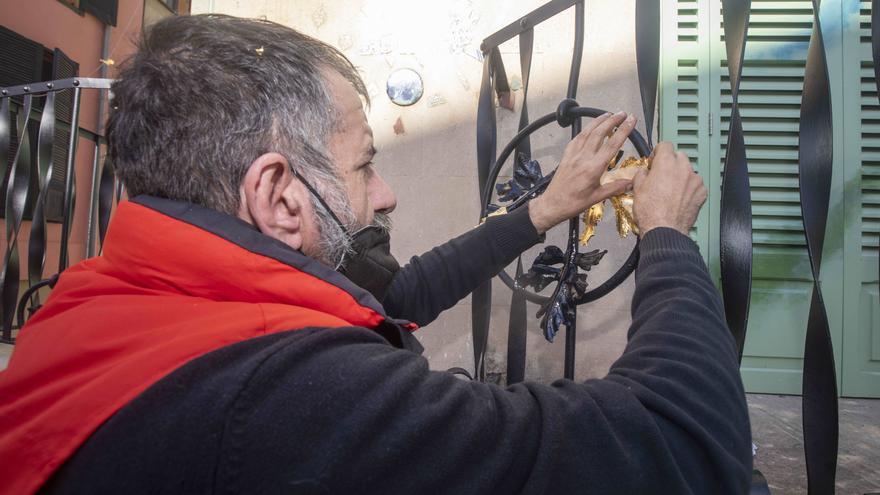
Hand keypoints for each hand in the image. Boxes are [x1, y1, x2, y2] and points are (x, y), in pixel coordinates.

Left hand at [529, 111, 637, 233]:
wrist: (552, 204)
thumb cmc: (573, 203)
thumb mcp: (597, 198)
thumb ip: (615, 188)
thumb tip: (630, 182)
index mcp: (593, 168)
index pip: (612, 144)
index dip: (624, 130)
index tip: (631, 120)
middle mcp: (583, 158)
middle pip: (600, 133)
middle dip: (612, 121)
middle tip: (623, 113)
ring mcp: (573, 155)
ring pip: (587, 133)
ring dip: (599, 121)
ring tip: (609, 115)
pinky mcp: (566, 156)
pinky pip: (577, 138)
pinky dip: (585, 130)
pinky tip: (590, 128)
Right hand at [631, 142, 706, 235]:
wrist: (664, 230)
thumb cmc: (648, 210)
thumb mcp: (637, 189)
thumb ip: (642, 174)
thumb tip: (645, 172)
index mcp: (666, 162)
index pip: (665, 145)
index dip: (658, 152)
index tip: (654, 162)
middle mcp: (683, 167)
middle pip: (679, 156)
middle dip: (671, 162)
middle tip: (663, 176)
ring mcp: (695, 180)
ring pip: (689, 171)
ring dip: (681, 176)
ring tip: (672, 190)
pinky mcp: (702, 192)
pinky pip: (696, 185)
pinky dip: (689, 188)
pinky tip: (681, 199)